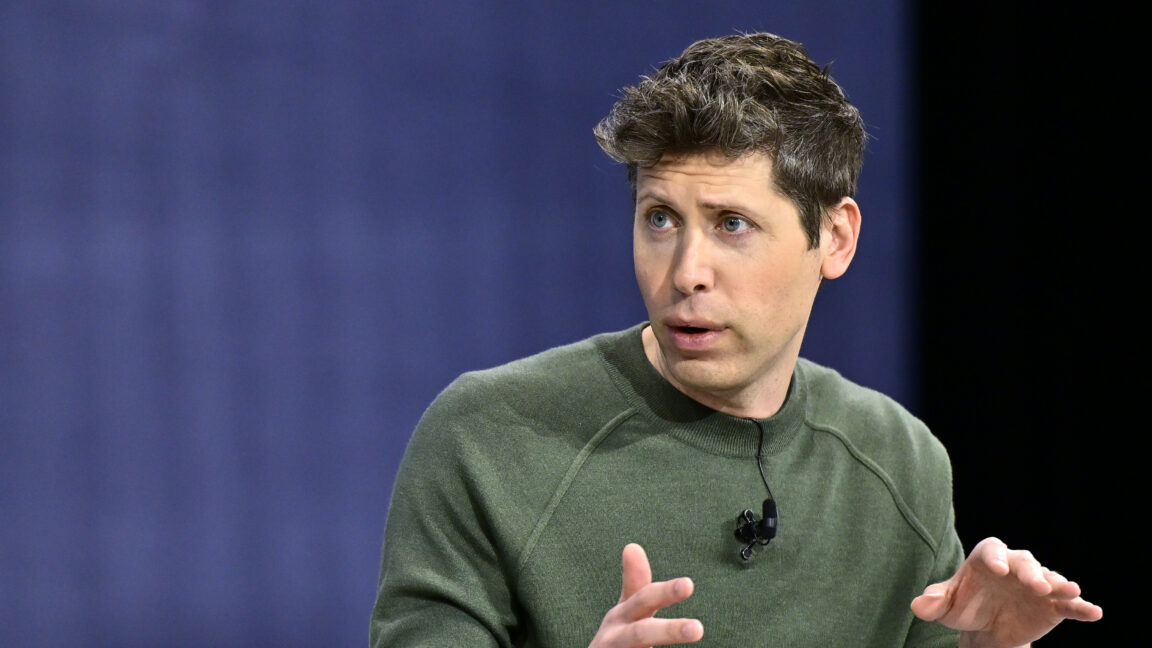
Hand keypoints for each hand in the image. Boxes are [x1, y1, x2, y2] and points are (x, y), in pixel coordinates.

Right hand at [588, 543, 703, 646]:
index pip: (644, 600)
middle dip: (669, 630)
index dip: (665, 593)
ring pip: (639, 646)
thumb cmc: (615, 640)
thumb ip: (633, 583)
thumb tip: (633, 546)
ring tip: (695, 631)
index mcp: (620, 619)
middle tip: (697, 628)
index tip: (689, 584)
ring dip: (666, 635)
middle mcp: (615, 639)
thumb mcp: (623, 611)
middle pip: (642, 634)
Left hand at [910, 537, 1102, 647]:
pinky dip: (1082, 607)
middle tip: (1037, 585)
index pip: (991, 550)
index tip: (996, 567)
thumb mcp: (945, 605)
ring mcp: (1036, 585)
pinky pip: (1068, 605)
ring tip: (1071, 591)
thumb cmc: (963, 606)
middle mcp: (1015, 567)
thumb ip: (933, 601)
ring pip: (1050, 580)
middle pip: (1025, 563)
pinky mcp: (1052, 606)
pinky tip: (1094, 612)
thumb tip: (918, 604)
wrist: (984, 628)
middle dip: (1031, 573)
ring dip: (1060, 585)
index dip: (994, 556)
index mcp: (987, 558)